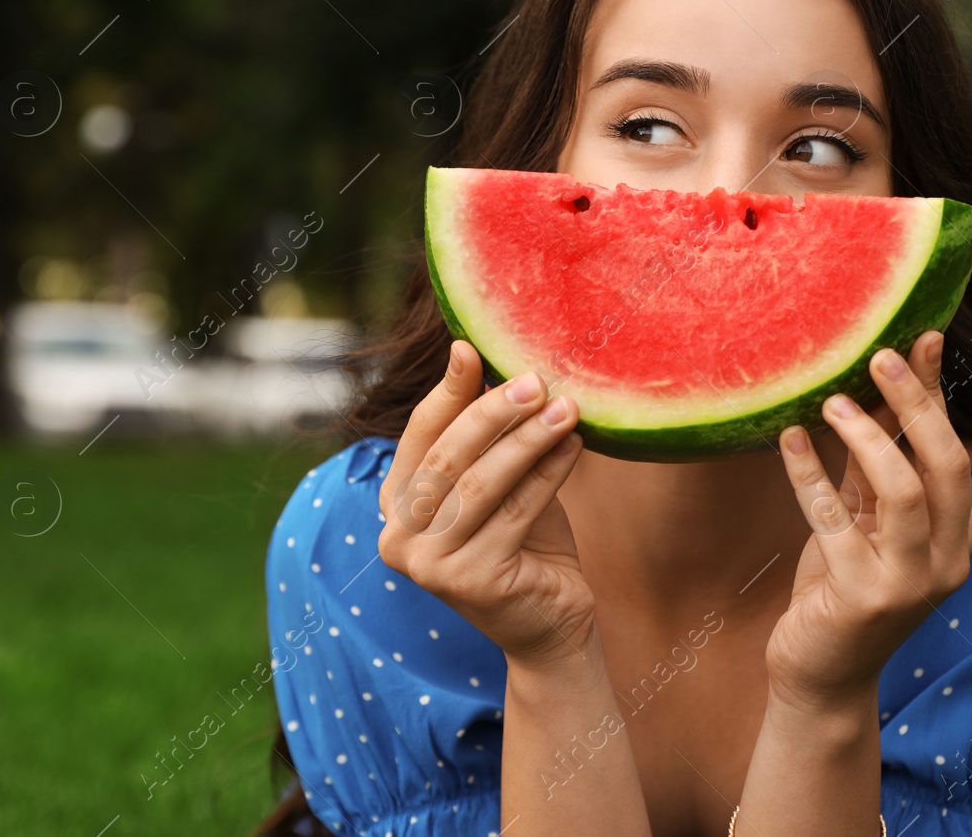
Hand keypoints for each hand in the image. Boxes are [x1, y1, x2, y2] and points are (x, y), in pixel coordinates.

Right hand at [377, 339, 596, 669]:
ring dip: (529, 439)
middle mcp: (398, 536)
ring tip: (567, 407)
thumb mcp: (499, 483)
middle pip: (448, 456)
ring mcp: (429, 564)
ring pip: (482, 483)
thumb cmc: (525, 542)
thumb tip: (499, 361)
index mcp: (396, 504)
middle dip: (494, 412)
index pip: (420, 434)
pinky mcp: (469, 581)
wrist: (550, 624)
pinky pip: (516, 511)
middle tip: (536, 379)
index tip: (469, 346)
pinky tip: (575, 446)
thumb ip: (489, 438)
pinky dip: (549, 473)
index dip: (446, 391)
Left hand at [764, 330, 971, 709]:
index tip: (921, 337)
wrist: (821, 674)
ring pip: (904, 492)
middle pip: (945, 465)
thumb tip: (876, 386)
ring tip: (830, 400)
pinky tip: (788, 440)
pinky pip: (834, 521)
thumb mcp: (866, 519)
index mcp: (958, 534)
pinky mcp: (864, 599)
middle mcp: (949, 559)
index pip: (954, 449)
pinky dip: (809, 475)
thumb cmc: (841, 585)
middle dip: (914, 404)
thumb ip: (876, 462)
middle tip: (877, 355)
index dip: (935, 393)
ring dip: (866, 437)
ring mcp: (911, 583)